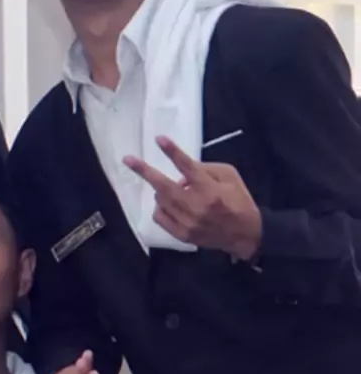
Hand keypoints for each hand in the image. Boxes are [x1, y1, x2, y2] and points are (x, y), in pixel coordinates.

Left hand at [124, 136, 261, 260]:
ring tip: (171, 187)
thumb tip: (181, 173)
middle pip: (164, 186)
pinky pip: (160, 218)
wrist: (246, 234)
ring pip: (161, 201)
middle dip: (144, 171)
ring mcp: (187, 222)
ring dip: (161, 190)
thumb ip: (205, 169)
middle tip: (128, 160)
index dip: (172, 151)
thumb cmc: (239, 200)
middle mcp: (196, 206)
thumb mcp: (229, 176)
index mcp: (209, 189)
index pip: (187, 166)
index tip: (159, 139)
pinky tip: (169, 204)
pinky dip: (161, 207)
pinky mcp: (183, 234)